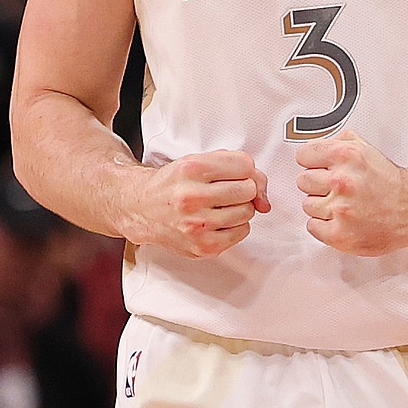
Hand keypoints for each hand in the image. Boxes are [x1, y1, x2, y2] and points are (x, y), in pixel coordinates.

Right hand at [127, 151, 268, 258]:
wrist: (143, 208)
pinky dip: (236, 225)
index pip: (245, 164)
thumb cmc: (174, 184)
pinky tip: (219, 220)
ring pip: (247, 212)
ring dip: (240, 207)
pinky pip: (242, 232)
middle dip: (242, 188)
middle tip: (226, 190)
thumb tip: (264, 197)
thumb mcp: (199, 161)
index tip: (234, 172)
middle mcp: (192, 197)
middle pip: (248, 189)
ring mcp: (197, 225)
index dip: (244, 168)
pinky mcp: (202, 246)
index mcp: (192, 169)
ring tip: (220, 205)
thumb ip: (236, 167)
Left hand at [296, 130, 407, 255]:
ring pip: (307, 205)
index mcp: (346, 155)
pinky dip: (324, 225)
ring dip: (321, 206)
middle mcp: (342, 181)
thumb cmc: (389, 182)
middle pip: (303, 181)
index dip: (311, 162)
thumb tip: (315, 146)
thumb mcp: (365, 148)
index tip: (317, 167)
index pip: (303, 155)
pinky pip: (313, 226)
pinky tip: (339, 219)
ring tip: (341, 204)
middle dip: (317, 184)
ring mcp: (340, 209)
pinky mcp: (340, 234)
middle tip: (334, 188)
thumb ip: (338, 142)